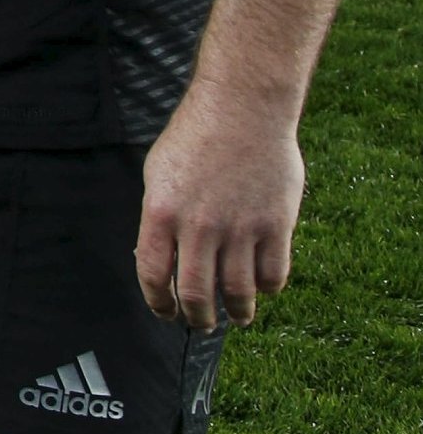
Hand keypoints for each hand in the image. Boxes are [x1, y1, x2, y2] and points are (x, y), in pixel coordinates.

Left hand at [135, 84, 304, 330]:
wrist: (242, 109)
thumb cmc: (195, 138)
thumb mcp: (158, 175)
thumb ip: (160, 218)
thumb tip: (160, 258)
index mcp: (161, 214)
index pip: (155, 277)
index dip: (159, 303)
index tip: (166, 313)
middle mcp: (199, 227)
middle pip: (197, 295)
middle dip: (197, 318)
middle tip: (201, 324)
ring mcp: (240, 228)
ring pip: (239, 292)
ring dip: (237, 312)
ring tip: (237, 317)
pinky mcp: (277, 224)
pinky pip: (274, 274)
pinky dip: (269, 289)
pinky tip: (263, 288)